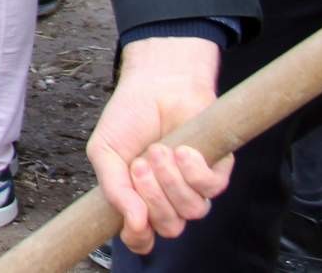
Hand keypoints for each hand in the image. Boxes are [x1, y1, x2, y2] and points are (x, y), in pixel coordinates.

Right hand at [88, 37, 232, 254]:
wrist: (155, 83)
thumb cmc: (129, 117)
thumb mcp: (105, 152)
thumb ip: (114, 189)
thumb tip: (133, 224)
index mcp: (138, 197)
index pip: (143, 236)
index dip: (139, 239)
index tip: (133, 226)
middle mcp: (168, 197)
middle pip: (170, 226)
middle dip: (153, 198)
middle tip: (140, 165)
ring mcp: (193, 186)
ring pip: (192, 210)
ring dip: (171, 181)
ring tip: (158, 150)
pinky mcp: (217, 170)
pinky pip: (211, 188)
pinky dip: (193, 170)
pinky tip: (181, 148)